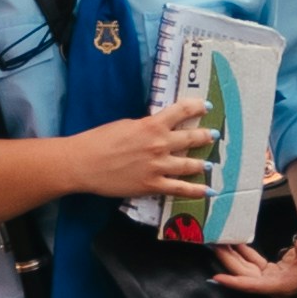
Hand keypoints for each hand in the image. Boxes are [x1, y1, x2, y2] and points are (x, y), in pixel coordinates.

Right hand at [66, 95, 220, 204]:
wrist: (84, 163)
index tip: (205, 107)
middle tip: (213, 135)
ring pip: (189, 165)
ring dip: (202, 163)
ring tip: (209, 164)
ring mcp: (158, 166)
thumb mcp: (126, 124)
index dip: (196, 107)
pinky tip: (207, 191)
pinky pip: (179, 188)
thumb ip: (146, 127)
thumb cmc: (99, 140)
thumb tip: (158, 129)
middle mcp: (159, 145)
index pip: (181, 111)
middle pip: (191, 138)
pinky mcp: (152, 185)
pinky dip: (196, 190)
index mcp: (152, 125)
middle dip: (204, 136)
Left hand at [211, 217, 296, 297]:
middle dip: (229, 263)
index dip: (236, 282)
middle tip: (214, 245)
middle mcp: (278, 285)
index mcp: (287, 283)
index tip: (218, 278)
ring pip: (248, 271)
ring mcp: (274, 279)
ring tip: (219, 242)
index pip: (256, 286)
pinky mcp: (273, 273)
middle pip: (247, 277)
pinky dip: (243, 255)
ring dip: (233, 258)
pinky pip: (253, 265)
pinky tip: (234, 243)